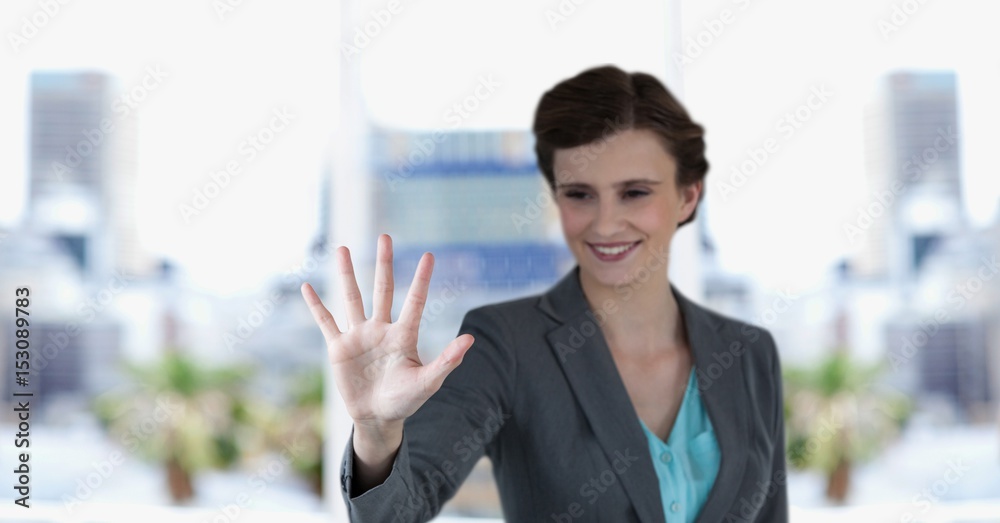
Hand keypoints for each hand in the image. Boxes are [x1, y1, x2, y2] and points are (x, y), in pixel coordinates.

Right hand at [300, 234, 474, 431]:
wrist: (377, 418)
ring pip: (352, 298)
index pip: (414, 301)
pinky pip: (326, 322)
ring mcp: (359, 336)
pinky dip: (316, 305)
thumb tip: (470, 339)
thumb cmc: (406, 401)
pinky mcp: (339, 348)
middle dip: (384, 263)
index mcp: (404, 336)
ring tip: (343, 248)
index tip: (429, 255)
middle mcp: (381, 329)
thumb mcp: (428, 382)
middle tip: (385, 236)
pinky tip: (308, 286)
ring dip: (347, 274)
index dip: (422, 279)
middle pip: (382, 289)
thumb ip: (447, 360)